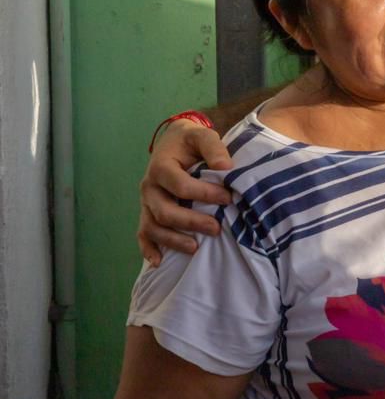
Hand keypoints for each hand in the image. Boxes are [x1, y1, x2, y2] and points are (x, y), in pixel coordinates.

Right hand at [138, 120, 232, 265]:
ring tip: (195, 248)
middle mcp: (149, 187)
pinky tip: (159, 262)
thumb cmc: (190, 141)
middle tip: (216, 229)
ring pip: (152, 226)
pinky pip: (143, 233)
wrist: (173, 142)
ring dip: (172, 240)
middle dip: (191, 222)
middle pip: (165, 211)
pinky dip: (148, 249)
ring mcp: (146, 202)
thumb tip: (226, 167)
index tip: (228, 198)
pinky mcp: (147, 212)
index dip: (204, 194)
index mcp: (161, 167)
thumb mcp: (202, 136)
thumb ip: (213, 147)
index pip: (180, 185)